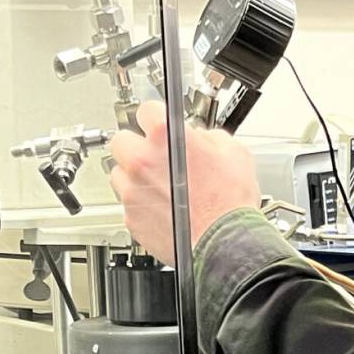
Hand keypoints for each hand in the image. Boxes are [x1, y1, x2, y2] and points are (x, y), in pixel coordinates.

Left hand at [108, 100, 260, 264]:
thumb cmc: (230, 203)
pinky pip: (128, 204)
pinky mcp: (132, 218)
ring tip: (160, 185)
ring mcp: (133, 191)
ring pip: (119, 174)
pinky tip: (163, 208)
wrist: (225, 243)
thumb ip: (210, 137)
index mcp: (165, 137)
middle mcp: (142, 161)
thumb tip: (202, 138)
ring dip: (134, 176)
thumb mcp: (234, 153)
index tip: (160, 125)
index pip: (146, 110)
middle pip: (121, 141)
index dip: (156, 117)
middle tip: (155, 156)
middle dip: (137, 146)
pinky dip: (141, 205)